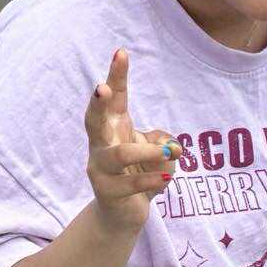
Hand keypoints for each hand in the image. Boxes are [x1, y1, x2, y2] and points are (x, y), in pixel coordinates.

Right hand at [84, 49, 177, 233]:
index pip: (115, 98)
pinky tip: (167, 179)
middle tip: (104, 88)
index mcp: (114, 126)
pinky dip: (152, 180)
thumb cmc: (141, 172)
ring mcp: (99, 168)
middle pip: (94, 120)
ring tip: (170, 153)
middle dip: (99, 104)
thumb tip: (171, 147)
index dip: (117, 76)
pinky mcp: (106, 192)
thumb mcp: (159, 153)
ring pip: (119, 155)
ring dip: (147, 152)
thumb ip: (165, 143)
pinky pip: (130, 184)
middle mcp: (101, 144)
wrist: (125, 213)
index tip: (121, 52)